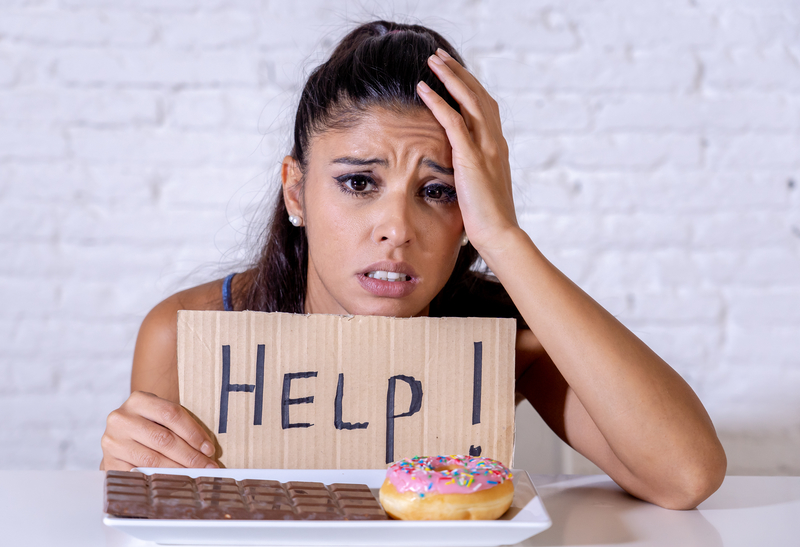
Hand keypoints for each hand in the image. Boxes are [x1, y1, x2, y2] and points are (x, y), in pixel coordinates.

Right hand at [100, 391, 217, 470]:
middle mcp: (121, 418)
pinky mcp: (109, 462)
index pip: (172, 414)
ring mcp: (112, 441)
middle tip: (207, 467)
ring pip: (152, 459)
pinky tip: (172, 482)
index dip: (193, 433)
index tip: (209, 449)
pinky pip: (138, 474)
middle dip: (190, 456)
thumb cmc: (149, 425)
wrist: (120, 436)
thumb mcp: (161, 417)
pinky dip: (158, 479)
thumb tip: (207, 451)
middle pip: (163, 439)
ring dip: (178, 469)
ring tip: (195, 475)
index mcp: (138, 400)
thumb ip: (180, 427)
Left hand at [417, 49, 518, 253]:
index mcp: (497, 148)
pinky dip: (438, 102)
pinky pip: (454, 122)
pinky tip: (424, 89)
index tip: (453, 72)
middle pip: (478, 95)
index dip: (469, 86)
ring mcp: (486, 149)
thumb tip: (457, 168)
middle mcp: (495, 142)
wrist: (500, 235)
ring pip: (468, 101)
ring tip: (432, 60)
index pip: (484, 107)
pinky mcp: (472, 159)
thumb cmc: (487, 219)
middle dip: (458, 73)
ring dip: (449, 77)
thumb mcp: (480, 187)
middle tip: (440, 55)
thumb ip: (471, 171)